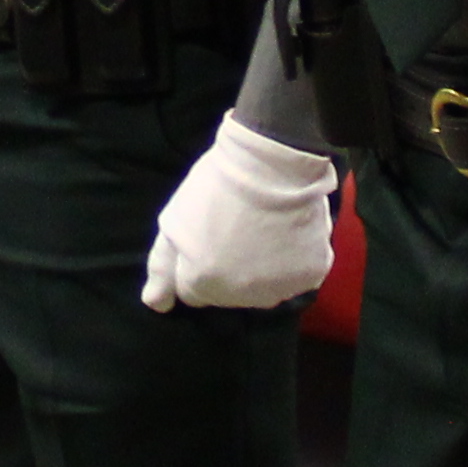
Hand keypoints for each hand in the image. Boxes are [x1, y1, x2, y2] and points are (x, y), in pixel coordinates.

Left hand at [142, 119, 338, 311]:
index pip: (193, 292)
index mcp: (203, 284)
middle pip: (228, 294)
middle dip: (228, 270)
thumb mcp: (173, 222)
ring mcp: (279, 289)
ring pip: (264, 289)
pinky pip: (298, 277)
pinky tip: (288, 233)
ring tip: (263, 230)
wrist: (273, 162)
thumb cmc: (216, 186)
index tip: (208, 236)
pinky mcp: (311, 275)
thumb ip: (162, 267)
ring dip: (261, 269)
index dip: (197, 263)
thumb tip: (156, 305)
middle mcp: (241, 296)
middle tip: (236, 229)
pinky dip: (294, 260)